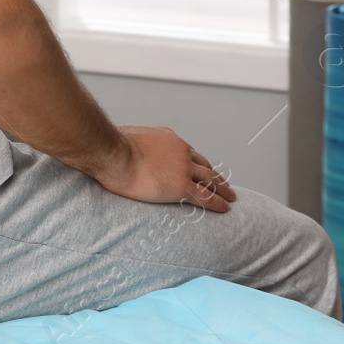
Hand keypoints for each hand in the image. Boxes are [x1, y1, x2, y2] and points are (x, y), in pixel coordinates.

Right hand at [92, 124, 237, 212]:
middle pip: (204, 164)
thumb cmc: (111, 146)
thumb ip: (133, 143)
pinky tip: (225, 208)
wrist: (113, 153)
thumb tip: (123, 148)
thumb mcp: (126, 136)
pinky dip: (218, 202)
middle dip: (215, 174)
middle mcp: (181, 151)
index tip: (202, 169)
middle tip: (224, 183)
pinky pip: (206, 196)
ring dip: (223, 188)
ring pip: (210, 179)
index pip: (188, 151)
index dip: (198, 162)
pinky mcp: (182, 186)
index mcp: (168, 139)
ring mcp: (183, 168)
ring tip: (231, 196)